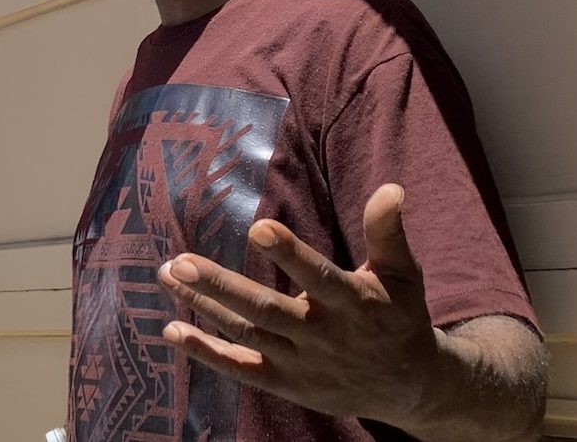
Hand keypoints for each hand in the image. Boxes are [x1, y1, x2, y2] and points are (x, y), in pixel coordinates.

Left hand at [158, 184, 438, 426]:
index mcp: (352, 303)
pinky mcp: (285, 381)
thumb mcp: (402, 274)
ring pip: (245, 331)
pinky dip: (206, 352)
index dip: (289, 254)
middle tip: (179, 262)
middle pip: (264, 309)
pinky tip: (172, 330)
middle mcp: (321, 334)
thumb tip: (390, 187)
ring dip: (203, 305)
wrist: (410, 388)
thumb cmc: (400, 317)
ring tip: (166, 274)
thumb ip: (388, 232)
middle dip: (220, 285)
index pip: (317, 276)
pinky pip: (240, 367)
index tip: (258, 227)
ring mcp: (299, 361)